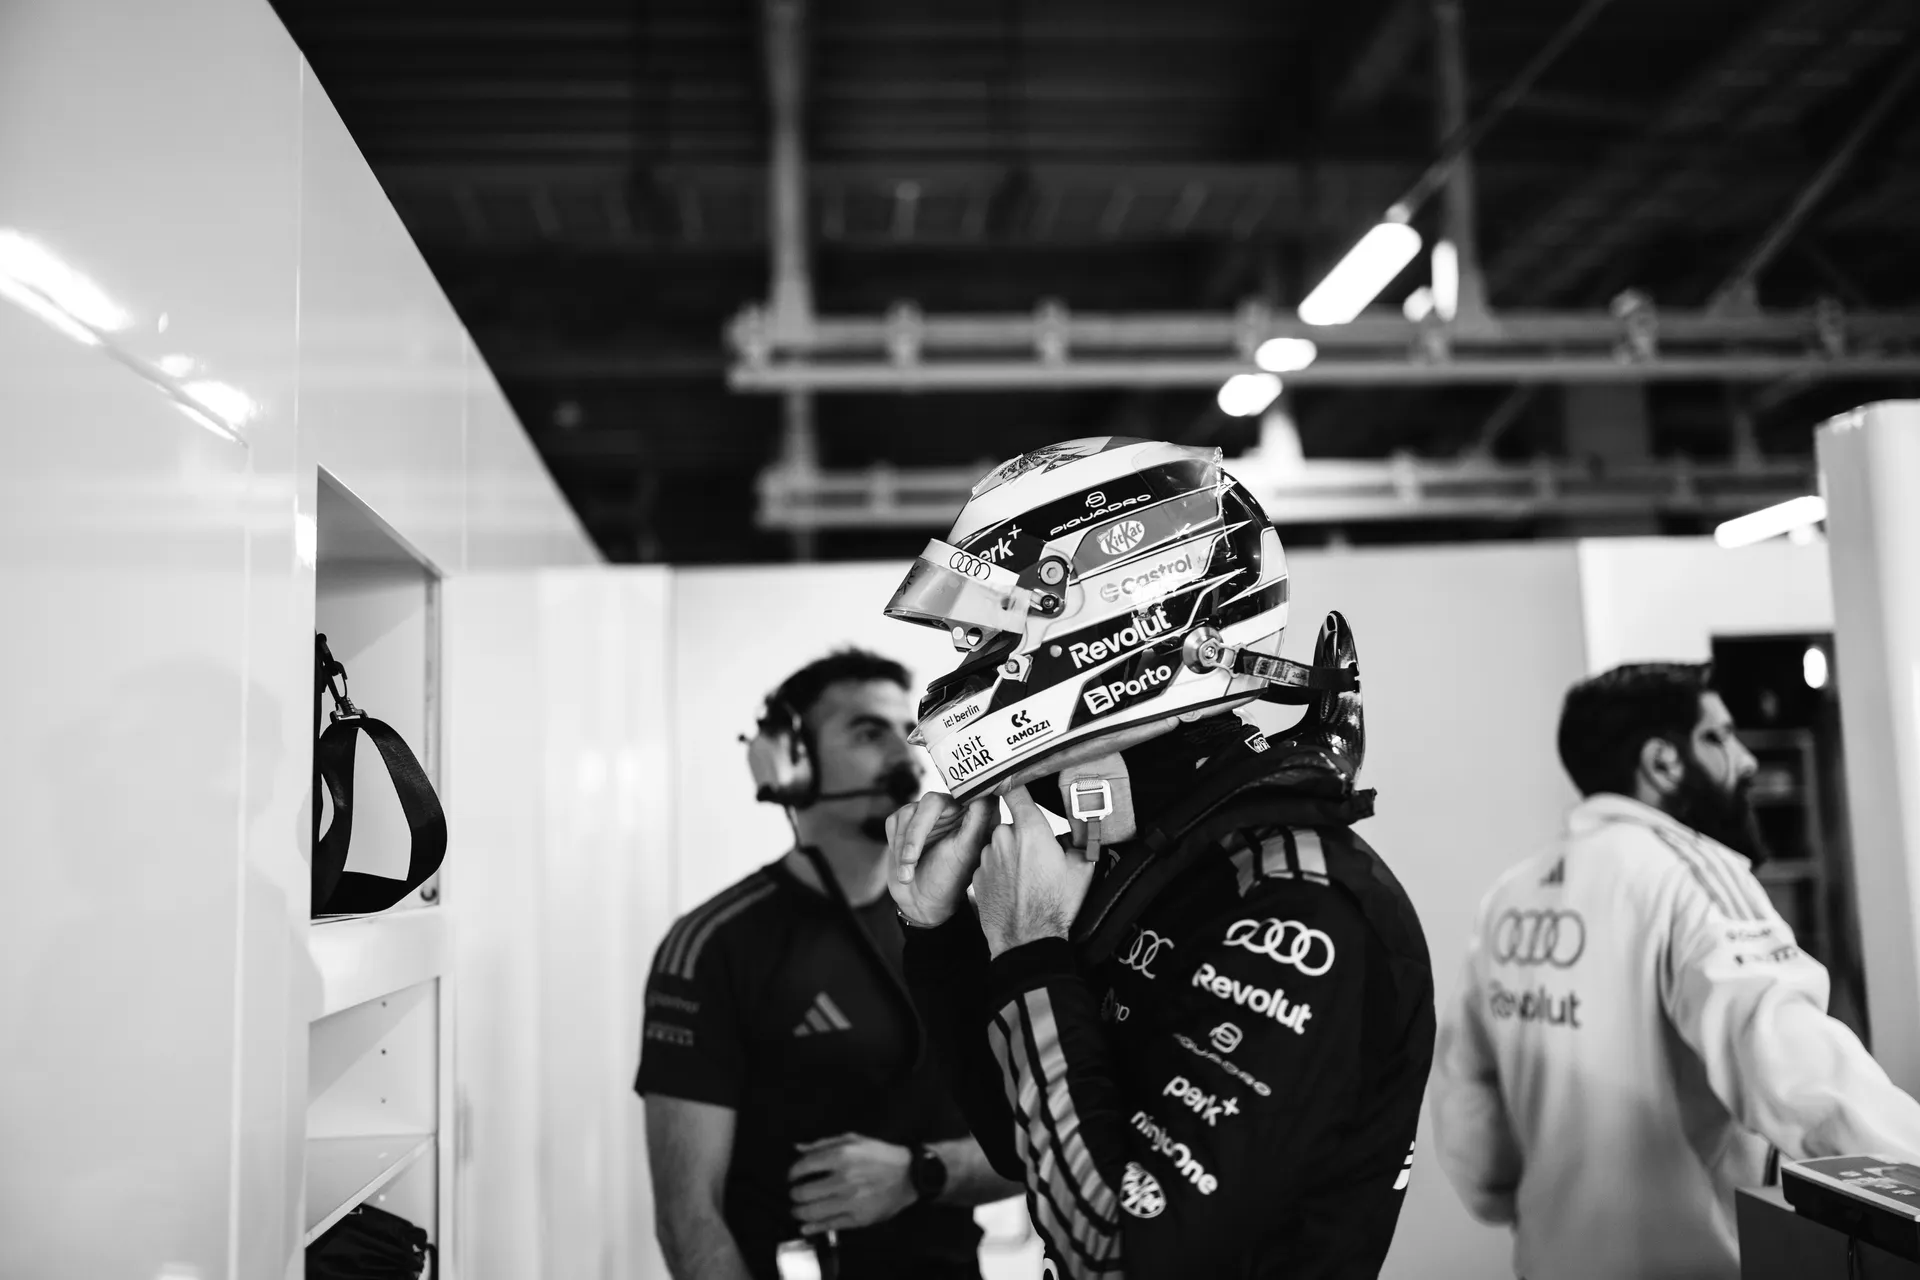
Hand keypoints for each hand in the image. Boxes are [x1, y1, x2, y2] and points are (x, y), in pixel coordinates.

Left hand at [788, 1134, 915, 1234]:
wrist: (909, 1175)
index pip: (803, 1167)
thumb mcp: (853, 1140)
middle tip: (795, 1195)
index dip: (792, 1173)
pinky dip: (813, 1228)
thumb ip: (823, 1143)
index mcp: (841, 1156)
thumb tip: (797, 1148)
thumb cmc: (879, 1155)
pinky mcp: (858, 1219)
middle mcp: (843, 1180)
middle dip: (794, 1194)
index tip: (792, 1177)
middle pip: (803, 1193)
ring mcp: (850, 1202)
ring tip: (798, 1210)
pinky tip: (805, 1227)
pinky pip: (829, 1226)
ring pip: (812, 1212)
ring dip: (799, 1212)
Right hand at [886, 792, 999, 926]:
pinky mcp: (905, 821)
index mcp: (972, 814)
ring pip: (908, 813)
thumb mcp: (968, 852)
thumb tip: (988, 791)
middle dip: (916, 834)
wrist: (922, 901)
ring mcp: (926, 814)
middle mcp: (950, 808)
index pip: (967, 790)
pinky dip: (895, 846)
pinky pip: (894, 822)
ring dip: (903, 847)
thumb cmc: (950, 881)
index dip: (961, 791)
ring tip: (907, 873)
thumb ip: (979, 820)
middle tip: (909, 860)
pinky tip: (904, 865)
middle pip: (930, 802)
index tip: (952, 815)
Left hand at [974, 785, 1095, 957]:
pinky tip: (1014, 887)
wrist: (1027, 940)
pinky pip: (990, 862)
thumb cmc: (1054, 906)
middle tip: (1039, 855)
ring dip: (1011, 853)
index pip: (1015, 790)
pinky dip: (1000, 869)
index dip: (1017, 784)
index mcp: (1030, 831)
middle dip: (1024, 834)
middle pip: (1012, 823)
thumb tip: (1078, 825)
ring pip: (999, 844)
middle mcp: (1003, 839)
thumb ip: (1078, 838)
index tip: (1019, 782)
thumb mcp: (1081, 867)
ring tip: (1028, 877)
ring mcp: (987, 857)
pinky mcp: (976, 875)